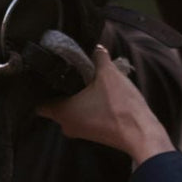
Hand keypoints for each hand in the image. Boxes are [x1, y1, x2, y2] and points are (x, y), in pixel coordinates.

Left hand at [37, 47, 174, 165]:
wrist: (142, 134)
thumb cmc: (120, 106)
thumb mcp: (109, 75)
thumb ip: (99, 58)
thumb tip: (96, 47)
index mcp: (62, 112)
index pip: (39, 103)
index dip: (41, 89)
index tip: (50, 76)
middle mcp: (67, 125)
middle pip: (57, 105)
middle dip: (63, 91)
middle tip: (72, 74)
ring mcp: (81, 132)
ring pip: (72, 111)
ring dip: (79, 99)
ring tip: (89, 82)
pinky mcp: (95, 134)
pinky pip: (85, 117)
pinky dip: (90, 107)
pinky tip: (101, 95)